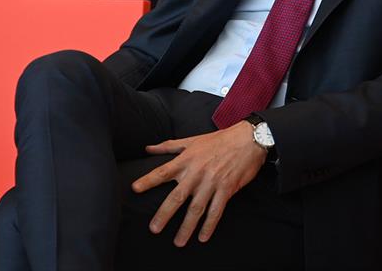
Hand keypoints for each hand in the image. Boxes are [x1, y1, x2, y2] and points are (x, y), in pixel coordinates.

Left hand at [131, 122, 266, 246]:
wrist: (247, 140)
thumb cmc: (217, 140)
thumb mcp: (191, 140)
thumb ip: (168, 146)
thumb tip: (148, 148)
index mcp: (186, 160)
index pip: (163, 172)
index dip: (148, 180)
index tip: (135, 189)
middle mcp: (196, 173)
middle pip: (177, 196)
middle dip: (165, 213)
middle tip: (154, 228)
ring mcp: (212, 183)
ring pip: (197, 208)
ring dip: (187, 226)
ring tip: (179, 242)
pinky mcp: (226, 190)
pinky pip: (216, 211)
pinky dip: (209, 225)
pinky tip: (203, 237)